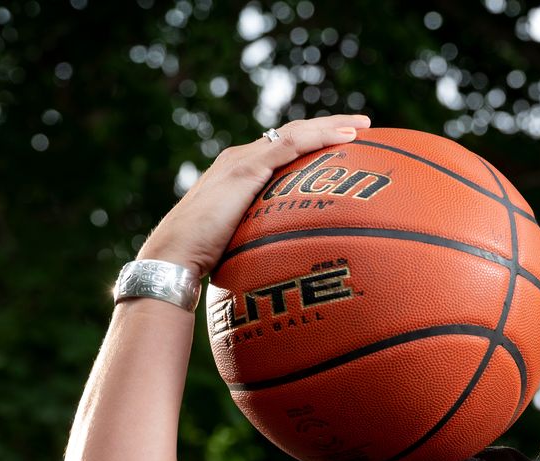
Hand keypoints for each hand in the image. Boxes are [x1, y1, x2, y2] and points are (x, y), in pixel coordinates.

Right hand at [138, 115, 371, 277]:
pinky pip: (289, 146)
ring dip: (331, 126)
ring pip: (296, 133)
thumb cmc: (206, 256)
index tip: (347, 140)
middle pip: (295, 133)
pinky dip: (318, 138)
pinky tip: (344, 138)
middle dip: (330, 125)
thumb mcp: (244, 237)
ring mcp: (243, 160)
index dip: (316, 140)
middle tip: (365, 123)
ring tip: (363, 125)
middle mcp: (242, 157)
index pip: (286, 146)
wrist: (174, 255)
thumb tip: (293, 250)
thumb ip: (265, 231)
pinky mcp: (244, 170)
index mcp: (242, 170)